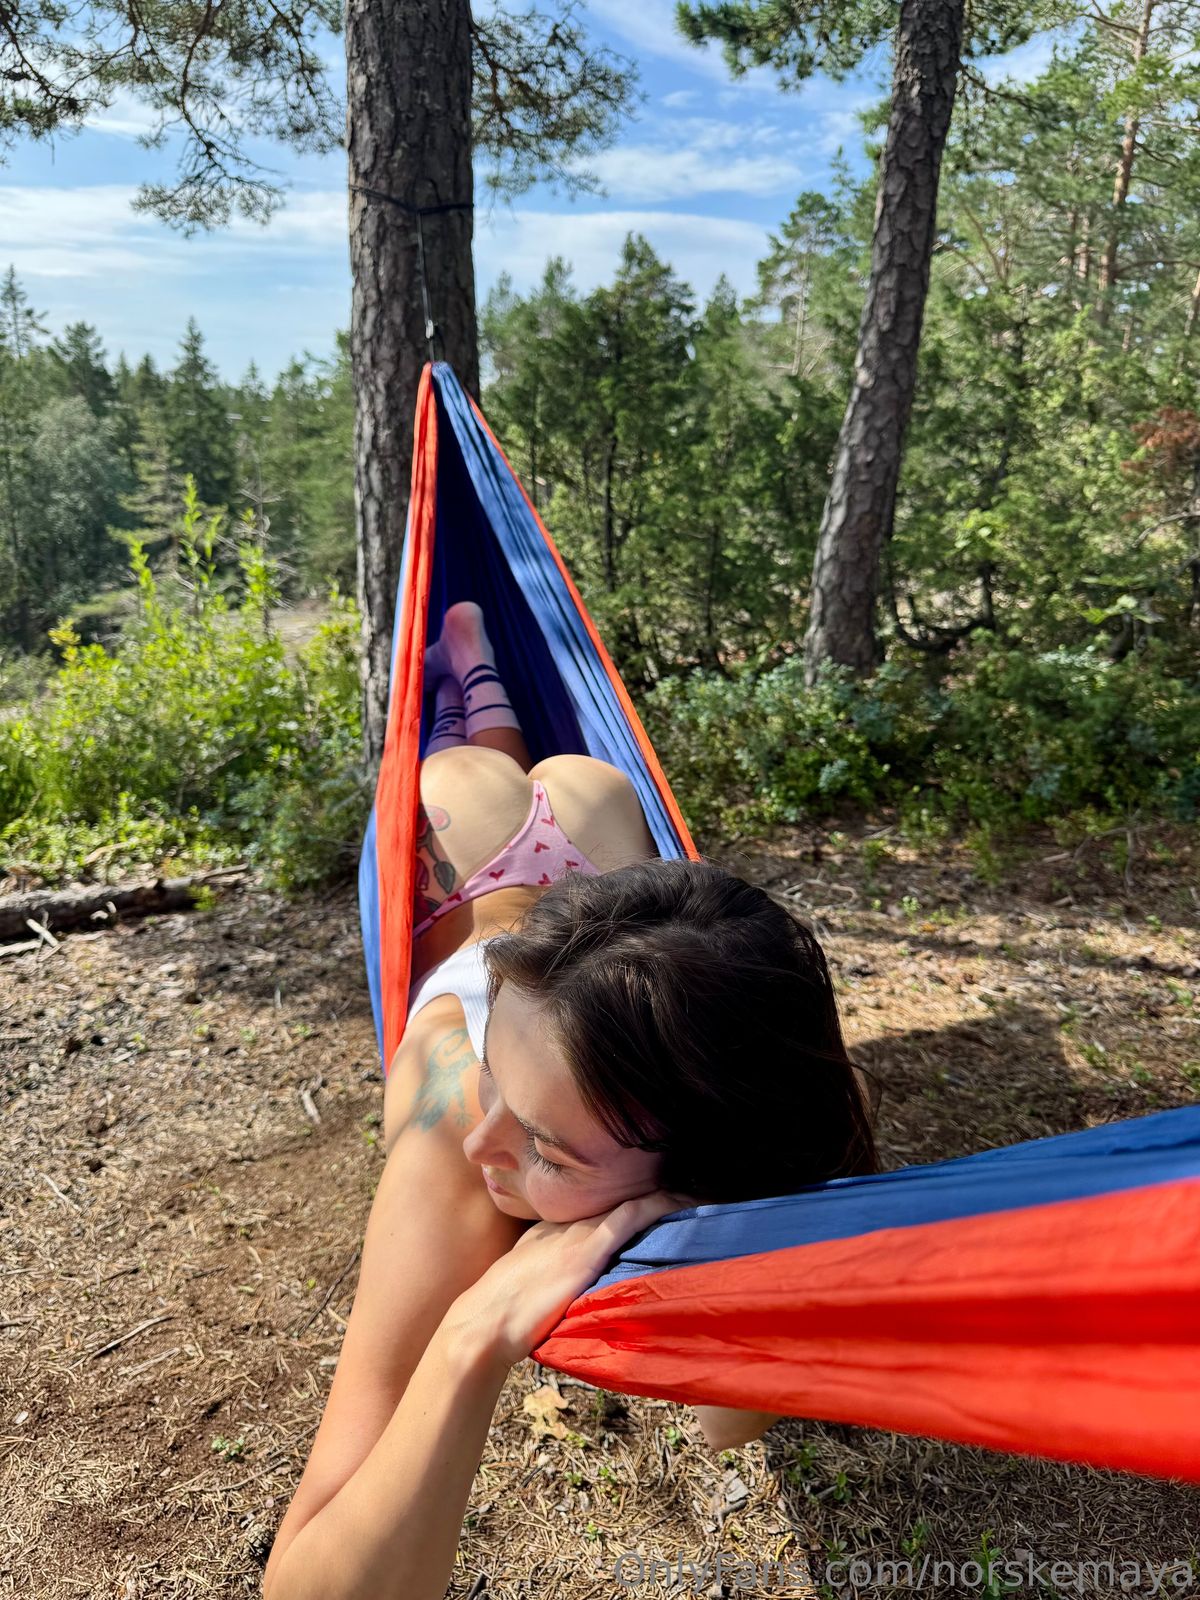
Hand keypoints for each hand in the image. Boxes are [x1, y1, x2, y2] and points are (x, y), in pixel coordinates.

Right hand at [446, 1189, 688, 1370]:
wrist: (487, 1321)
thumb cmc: (504, 1311)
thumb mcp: (529, 1279)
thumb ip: (554, 1273)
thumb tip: (571, 1284)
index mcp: (554, 1226)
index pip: (604, 1203)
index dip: (635, 1197)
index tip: (664, 1197)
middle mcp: (569, 1221)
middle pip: (621, 1196)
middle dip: (657, 1191)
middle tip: (693, 1187)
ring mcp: (579, 1232)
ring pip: (632, 1201)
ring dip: (667, 1197)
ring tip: (699, 1193)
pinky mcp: (588, 1249)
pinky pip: (630, 1217)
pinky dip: (657, 1206)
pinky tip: (680, 1203)